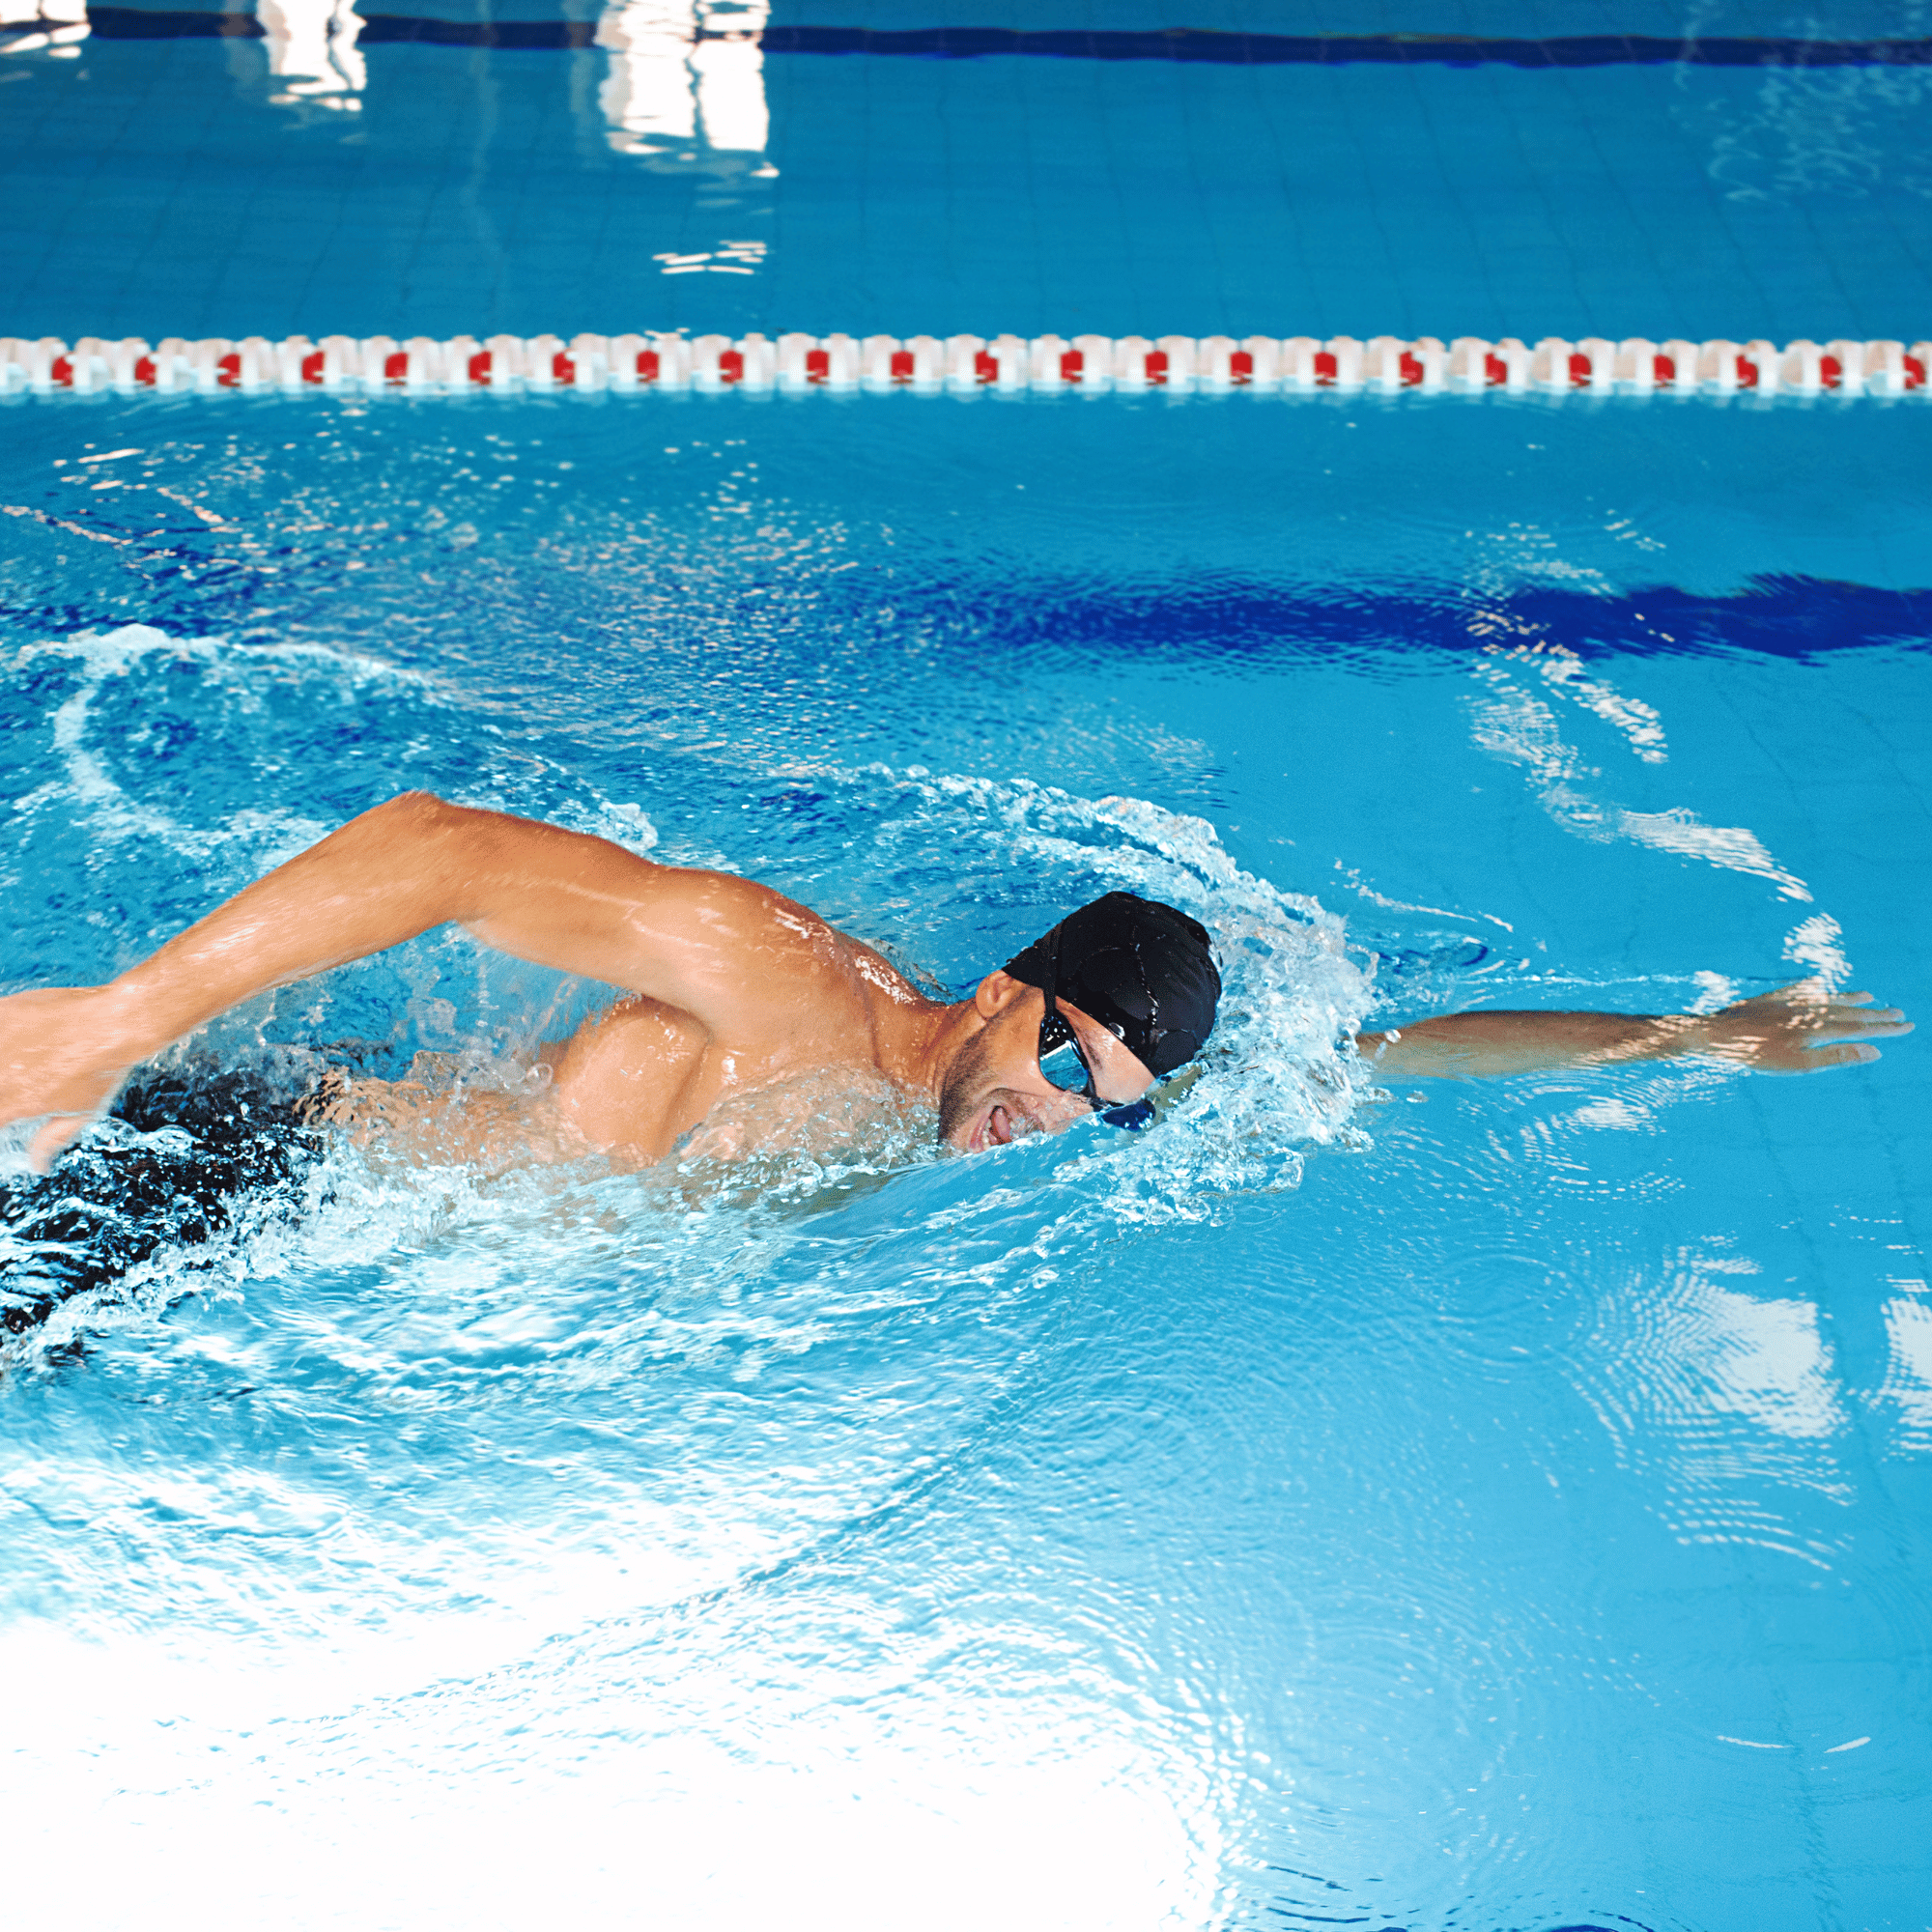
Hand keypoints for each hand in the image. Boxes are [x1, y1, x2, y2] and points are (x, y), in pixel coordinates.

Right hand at [0, 986, 138, 1171]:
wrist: (117, 1021)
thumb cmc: (105, 1069)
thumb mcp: (83, 1113)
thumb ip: (52, 1140)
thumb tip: (39, 1167)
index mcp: (13, 1103)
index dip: (2, 1119)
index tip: (9, 1115)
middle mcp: (1, 1075)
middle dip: (5, 1092)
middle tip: (18, 1086)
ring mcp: (0, 1042)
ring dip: (4, 1065)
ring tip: (17, 1063)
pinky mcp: (4, 1013)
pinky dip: (3, 1036)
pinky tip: (16, 1039)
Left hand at [1692, 980, 1911, 1072]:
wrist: (1716, 1034)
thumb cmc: (1757, 1056)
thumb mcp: (1799, 1064)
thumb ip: (1838, 1057)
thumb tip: (1875, 1052)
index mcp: (1819, 1028)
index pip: (1861, 1028)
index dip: (1885, 1029)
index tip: (1909, 1025)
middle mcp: (1808, 1011)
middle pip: (1848, 1012)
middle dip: (1875, 1014)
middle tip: (1899, 1012)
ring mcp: (1790, 1003)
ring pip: (1827, 998)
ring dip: (1849, 998)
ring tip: (1869, 997)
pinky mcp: (1770, 999)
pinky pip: (1799, 990)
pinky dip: (1814, 987)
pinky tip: (1820, 983)